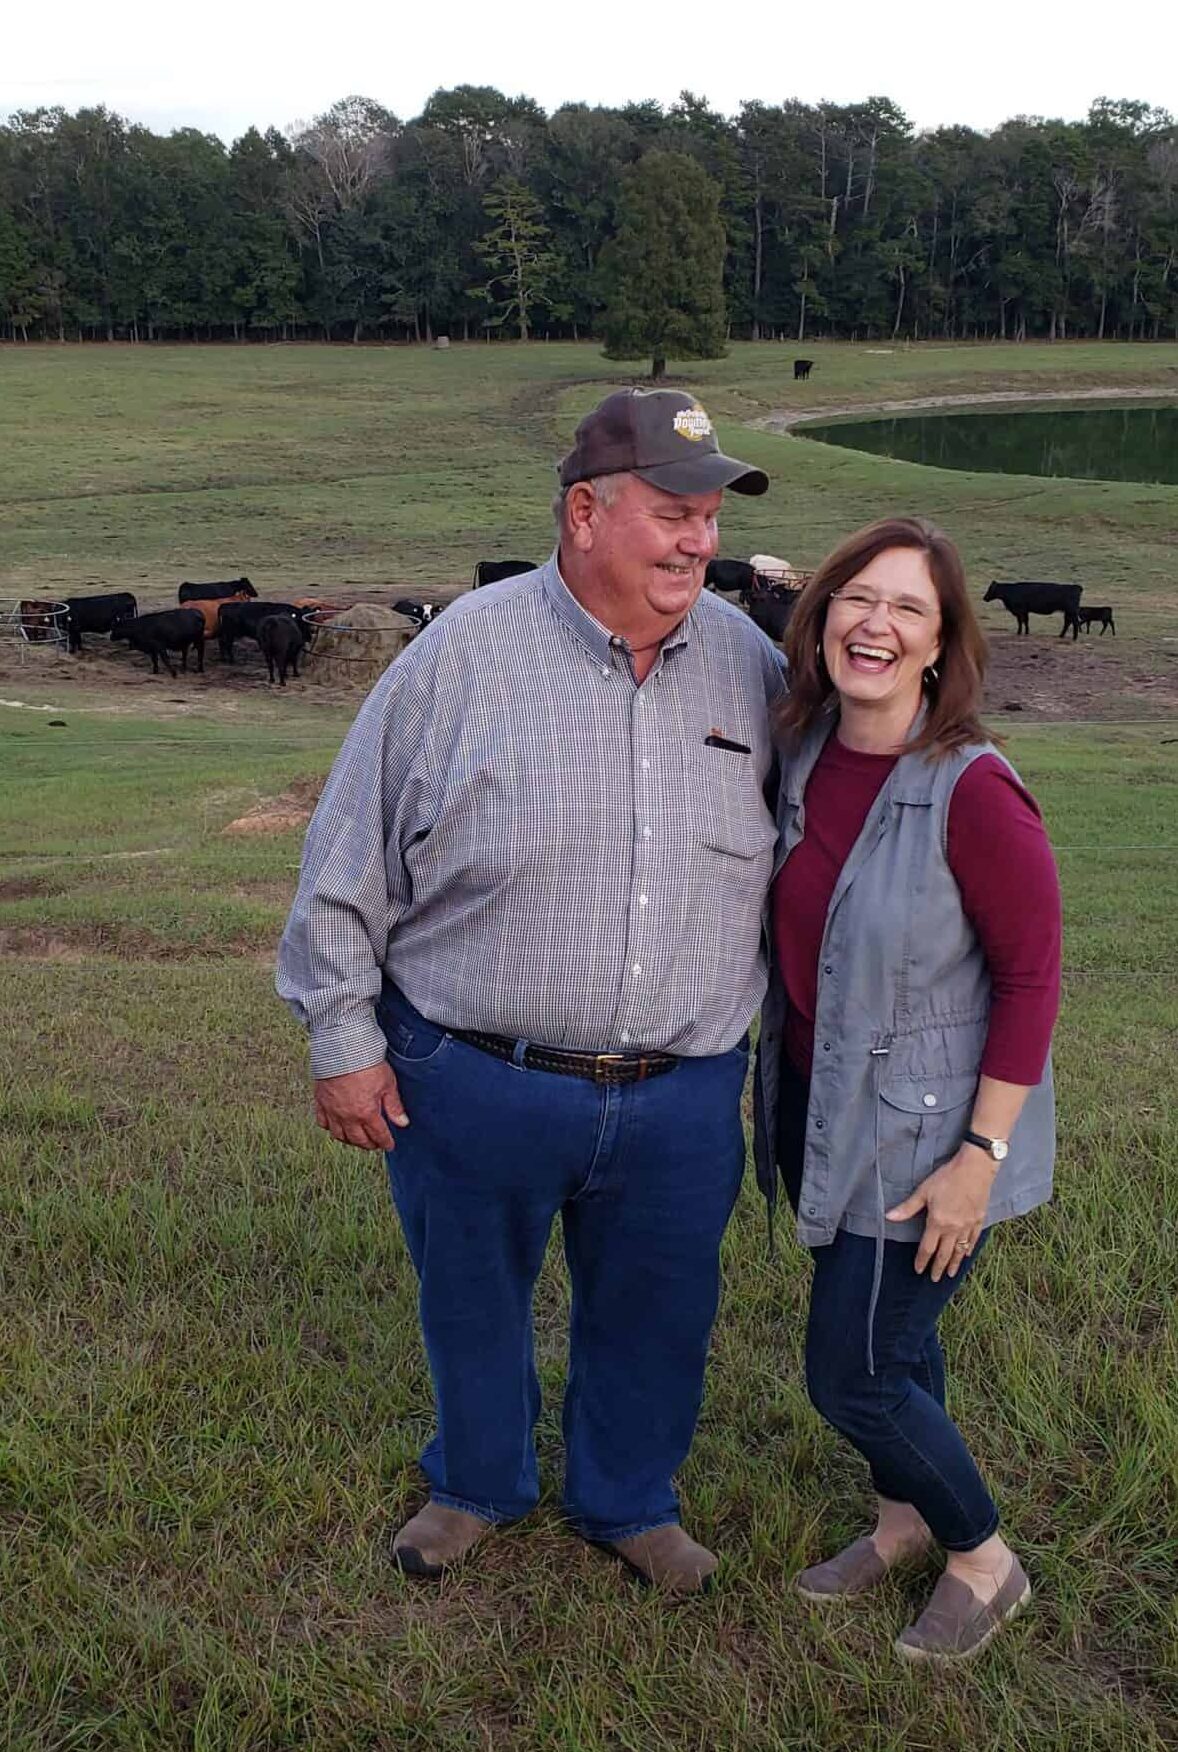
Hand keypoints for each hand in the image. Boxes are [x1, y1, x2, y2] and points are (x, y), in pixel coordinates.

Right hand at [313, 1061, 407, 1150]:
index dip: (385, 1142)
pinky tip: (336, 1126)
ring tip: (357, 1139)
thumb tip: (402, 1122)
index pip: (378, 1135)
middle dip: (369, 1145)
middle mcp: (347, 1116)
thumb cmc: (365, 1063)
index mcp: (366, 1113)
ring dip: (350, 1140)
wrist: (341, 1048)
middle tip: (375, 1144)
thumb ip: (394, 1106)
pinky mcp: (321, 1102)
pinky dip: (330, 1128)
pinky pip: (323, 1122)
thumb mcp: (387, 1083)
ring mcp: (332, 1110)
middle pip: (358, 1140)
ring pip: (339, 1135)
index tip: (389, 1145)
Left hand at [885, 1147, 993, 1280]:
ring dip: (953, 1263)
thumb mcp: (924, 1191)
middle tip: (935, 1279)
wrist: (975, 1168)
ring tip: (950, 1274)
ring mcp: (967, 1226)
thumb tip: (889, 1217)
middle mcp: (953, 1228)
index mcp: (937, 1222)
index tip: (918, 1270)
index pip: (927, 1248)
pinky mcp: (979, 1220)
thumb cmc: (947, 1177)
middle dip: (938, 1268)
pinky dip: (968, 1249)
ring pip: (959, 1250)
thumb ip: (908, 1208)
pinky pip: (973, 1240)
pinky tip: (966, 1255)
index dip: (922, 1260)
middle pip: (944, 1253)